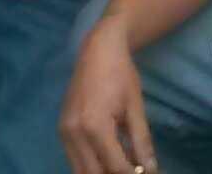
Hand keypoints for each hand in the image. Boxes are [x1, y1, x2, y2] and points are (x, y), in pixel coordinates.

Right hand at [60, 17, 157, 173]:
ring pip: (80, 170)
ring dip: (100, 172)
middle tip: (131, 171)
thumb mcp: (135, 108)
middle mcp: (74, 133)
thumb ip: (141, 143)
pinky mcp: (61, 129)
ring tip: (120, 166)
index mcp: (94, 126)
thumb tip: (150, 171)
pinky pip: (74, 159)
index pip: (115, 166)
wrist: (98, 49)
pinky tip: (107, 159)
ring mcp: (64, 132)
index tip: (145, 173)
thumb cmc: (121, 75)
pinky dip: (90, 165)